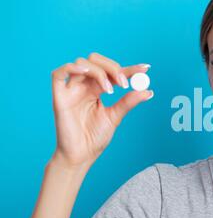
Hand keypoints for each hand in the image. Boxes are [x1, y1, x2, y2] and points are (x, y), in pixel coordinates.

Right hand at [51, 52, 153, 169]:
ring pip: (82, 64)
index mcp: (96, 89)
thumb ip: (128, 102)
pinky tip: (87, 73)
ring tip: (110, 90)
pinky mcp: (59, 97)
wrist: (82, 156)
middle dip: (113, 68)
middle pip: (95, 61)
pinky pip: (59, 74)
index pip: (113, 72)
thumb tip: (148, 91)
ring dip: (100, 72)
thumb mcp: (115, 117)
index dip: (129, 68)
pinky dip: (72, 68)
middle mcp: (83, 86)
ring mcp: (71, 90)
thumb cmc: (94, 138)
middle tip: (124, 83)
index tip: (145, 69)